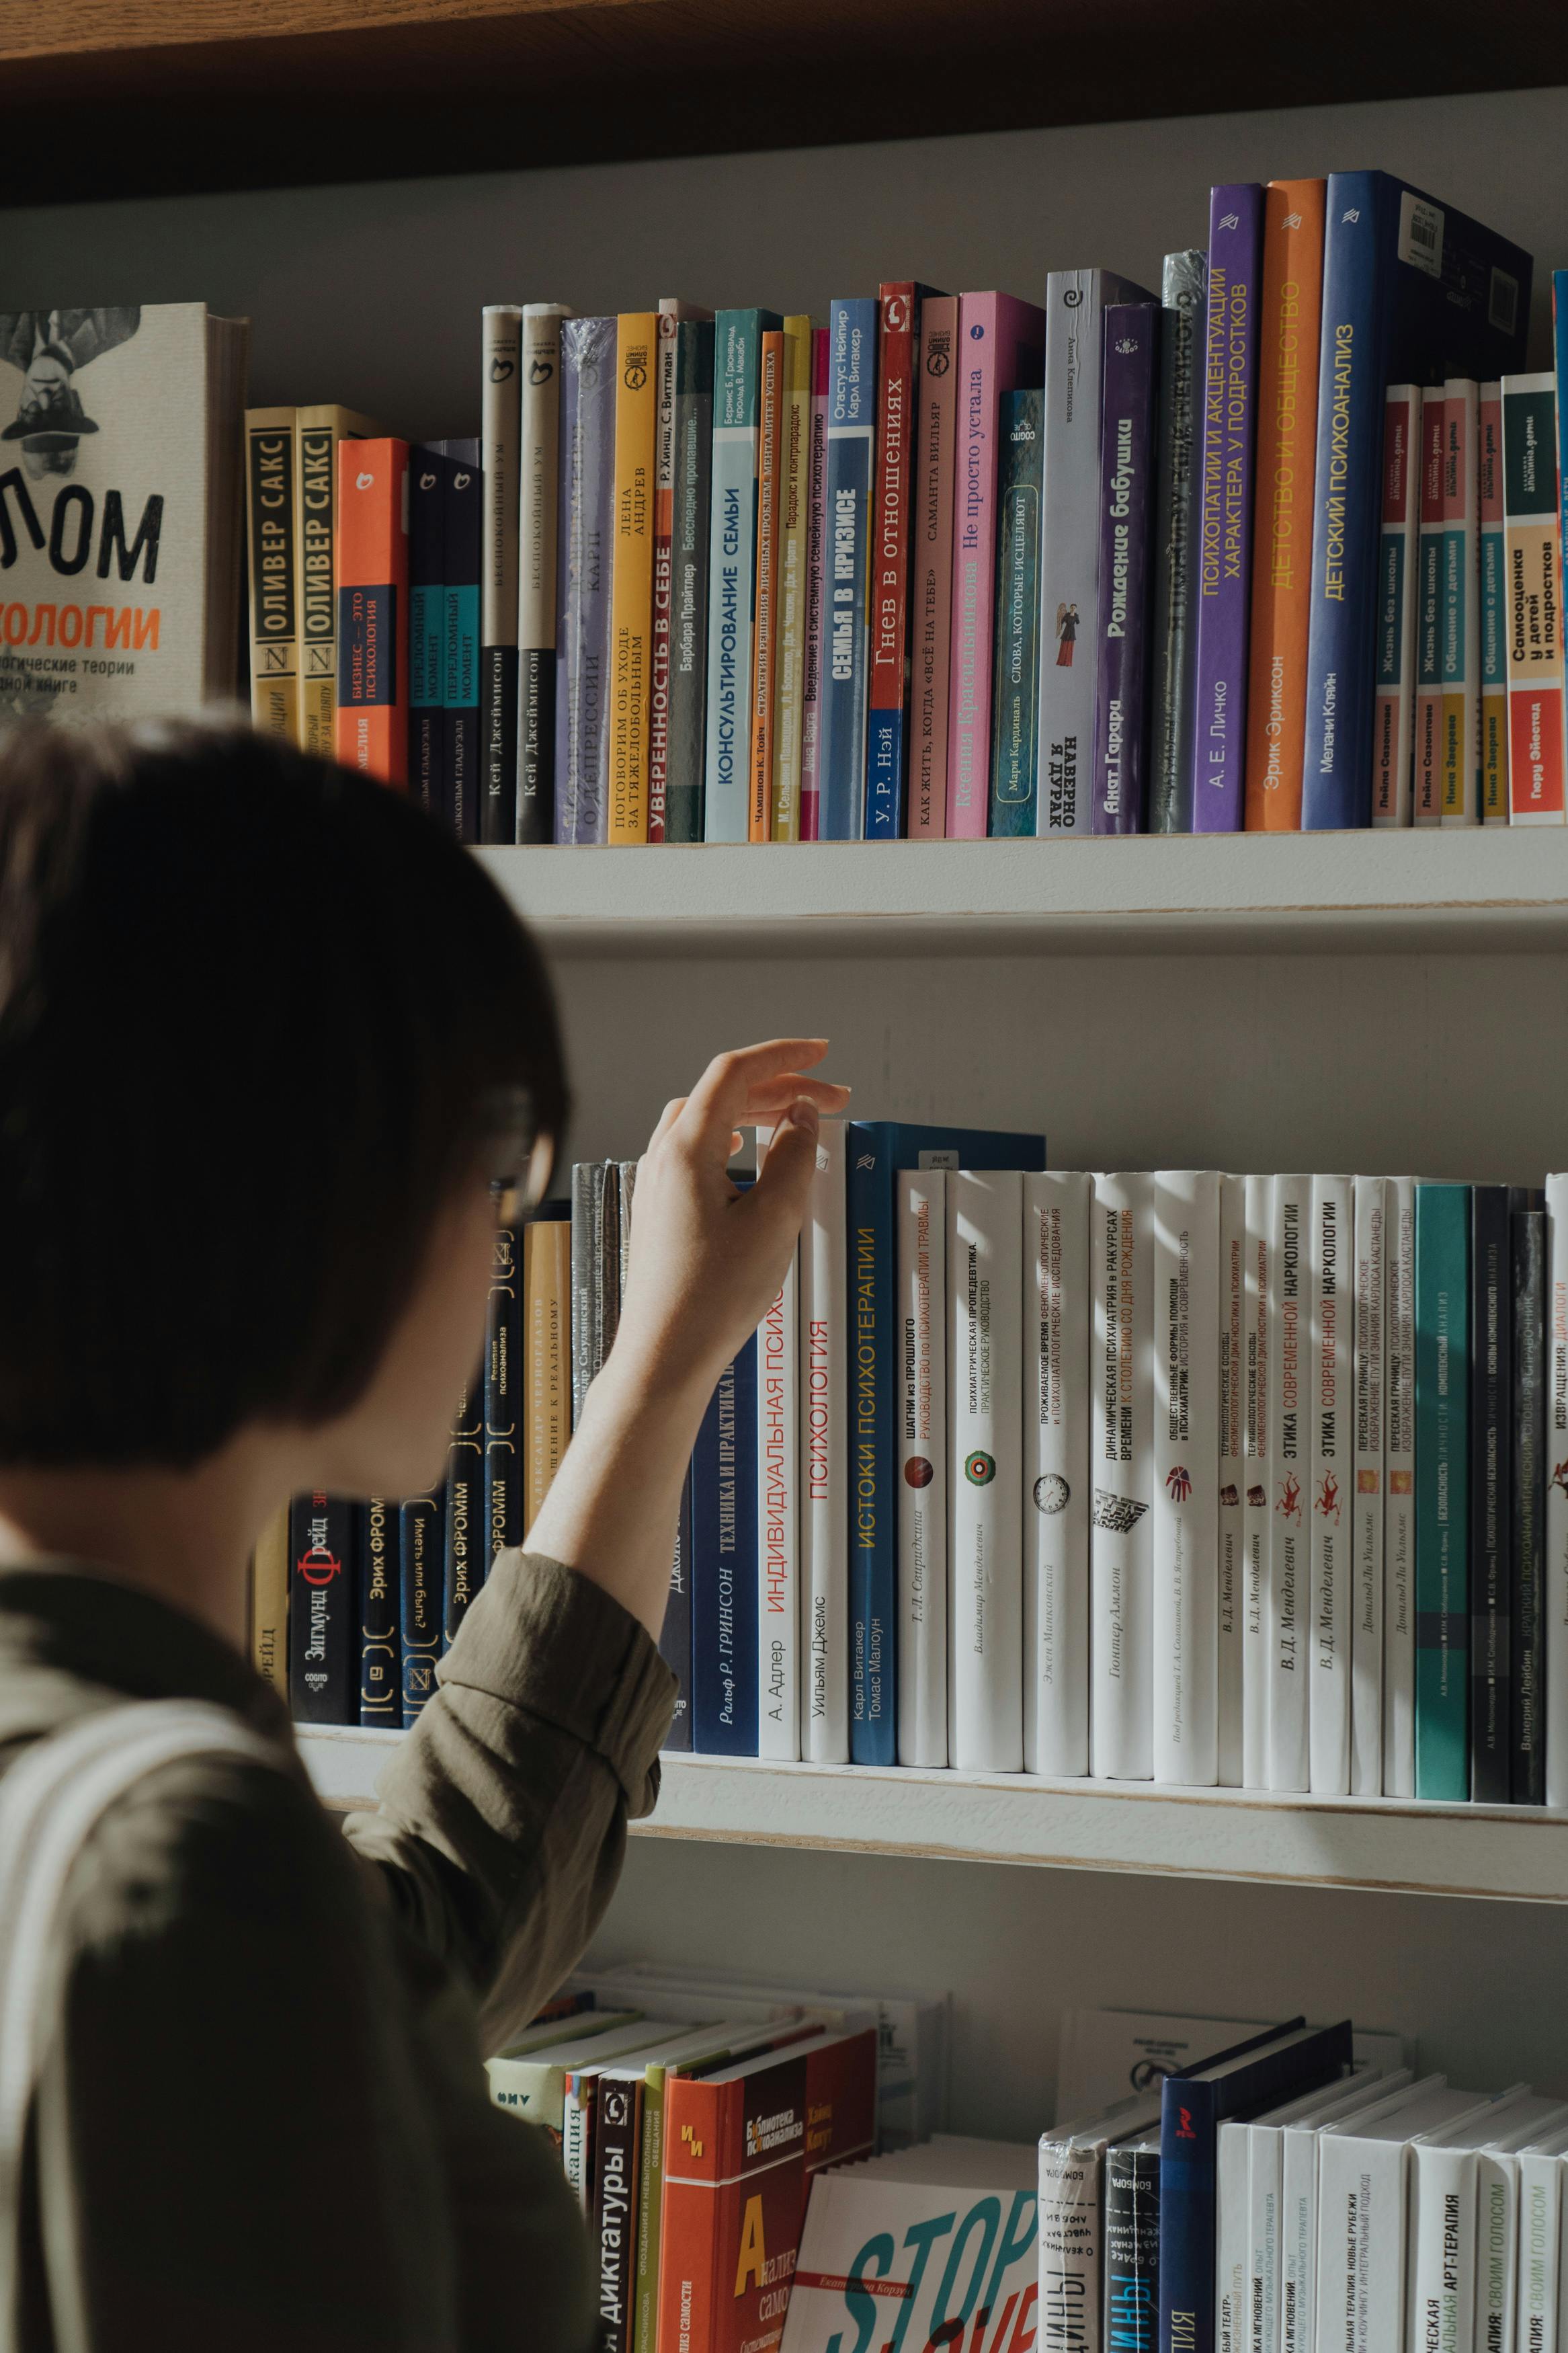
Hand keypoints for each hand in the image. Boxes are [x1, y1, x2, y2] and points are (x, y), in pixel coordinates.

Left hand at [610, 1039, 850, 1408]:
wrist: (664, 1355)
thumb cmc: (712, 1298)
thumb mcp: (774, 1220)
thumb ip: (794, 1158)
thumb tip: (802, 1116)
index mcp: (687, 1149)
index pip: (734, 1072)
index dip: (782, 1055)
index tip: (821, 1053)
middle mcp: (663, 1158)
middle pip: (721, 1093)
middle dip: (779, 1087)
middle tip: (831, 1098)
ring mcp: (656, 1184)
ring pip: (706, 1119)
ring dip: (755, 1110)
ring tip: (798, 1119)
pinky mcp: (660, 1211)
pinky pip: (696, 1151)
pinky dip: (732, 1136)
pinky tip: (747, 1151)